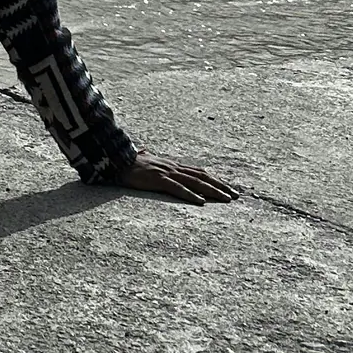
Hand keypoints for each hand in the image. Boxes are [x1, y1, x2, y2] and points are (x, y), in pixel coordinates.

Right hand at [118, 153, 237, 205]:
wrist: (115, 158)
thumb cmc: (128, 161)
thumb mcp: (141, 158)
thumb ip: (146, 155)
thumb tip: (144, 150)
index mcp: (172, 165)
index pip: (199, 171)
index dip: (215, 179)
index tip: (228, 188)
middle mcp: (173, 167)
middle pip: (202, 176)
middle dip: (221, 186)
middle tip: (236, 196)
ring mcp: (167, 172)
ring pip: (195, 182)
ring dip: (212, 191)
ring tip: (226, 199)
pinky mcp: (158, 179)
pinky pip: (177, 188)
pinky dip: (190, 195)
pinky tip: (201, 202)